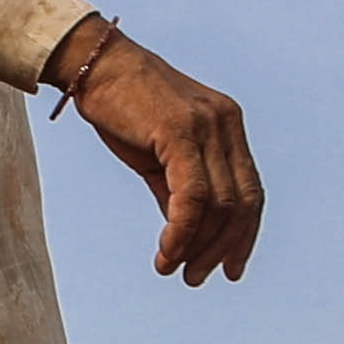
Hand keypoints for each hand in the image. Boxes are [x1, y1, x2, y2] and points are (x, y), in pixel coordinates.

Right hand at [68, 32, 267, 281]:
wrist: (93, 65)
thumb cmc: (123, 108)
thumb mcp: (159, 156)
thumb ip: (178, 192)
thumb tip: (186, 236)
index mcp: (228, 127)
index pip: (251, 192)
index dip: (245, 235)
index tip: (230, 268)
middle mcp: (226, 125)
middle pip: (242, 203)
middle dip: (223, 248)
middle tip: (197, 278)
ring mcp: (207, 126)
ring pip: (219, 204)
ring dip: (197, 246)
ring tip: (174, 269)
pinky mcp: (181, 131)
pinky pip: (193, 196)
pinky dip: (182, 232)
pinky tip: (166, 252)